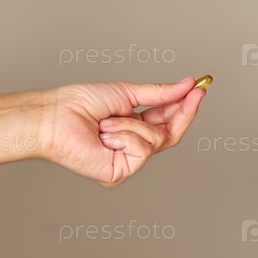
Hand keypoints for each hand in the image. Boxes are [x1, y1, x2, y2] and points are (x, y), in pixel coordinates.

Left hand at [40, 77, 204, 186]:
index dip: (186, 105)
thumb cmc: (81, 103)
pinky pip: (141, 150)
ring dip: (134, 124)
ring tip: (107, 122)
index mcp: (135, 125)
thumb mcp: (129, 93)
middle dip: (183, 112)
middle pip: (172, 133)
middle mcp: (133, 145)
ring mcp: (127, 161)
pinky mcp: (119, 173)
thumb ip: (160, 93)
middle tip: (195, 93)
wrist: (57, 115)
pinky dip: (125, 136)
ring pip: (157, 140)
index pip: (168, 119)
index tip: (200, 88)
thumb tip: (187, 85)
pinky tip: (105, 135)